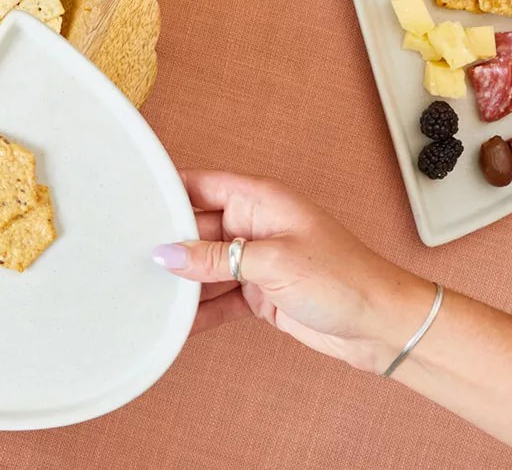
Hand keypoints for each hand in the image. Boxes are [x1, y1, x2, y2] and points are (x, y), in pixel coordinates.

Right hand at [154, 170, 434, 372]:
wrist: (384, 327)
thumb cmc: (345, 279)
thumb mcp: (273, 263)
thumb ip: (215, 258)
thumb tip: (168, 254)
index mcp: (259, 200)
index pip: (200, 185)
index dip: (166, 190)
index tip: (130, 202)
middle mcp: (254, 226)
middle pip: (195, 228)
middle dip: (167, 243)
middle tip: (127, 256)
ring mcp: (256, 261)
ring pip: (204, 266)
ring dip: (181, 281)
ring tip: (143, 292)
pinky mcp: (259, 293)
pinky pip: (218, 297)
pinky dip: (199, 310)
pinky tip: (176, 321)